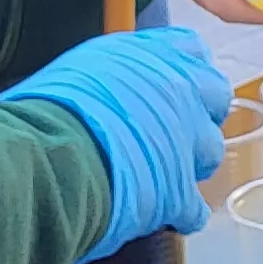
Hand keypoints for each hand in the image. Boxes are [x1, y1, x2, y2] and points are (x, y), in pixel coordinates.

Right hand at [2, 26, 232, 257]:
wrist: (48, 155)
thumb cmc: (47, 109)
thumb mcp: (79, 68)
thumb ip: (110, 73)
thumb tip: (103, 84)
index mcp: (149, 55)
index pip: (191, 49)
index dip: (186, 69)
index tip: (173, 84)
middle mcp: (177, 90)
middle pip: (215, 96)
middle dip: (198, 114)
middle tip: (171, 130)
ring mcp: (185, 140)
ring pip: (211, 151)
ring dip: (190, 163)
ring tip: (160, 173)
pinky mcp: (180, 190)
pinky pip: (195, 207)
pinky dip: (179, 213)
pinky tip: (160, 214)